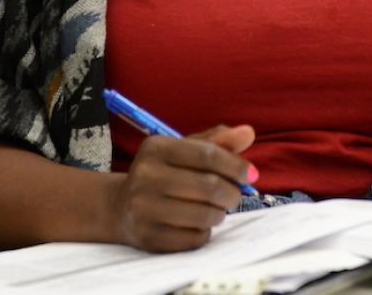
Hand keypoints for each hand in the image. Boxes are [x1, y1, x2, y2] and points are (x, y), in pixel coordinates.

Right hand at [110, 124, 255, 251]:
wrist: (120, 207)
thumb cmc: (163, 173)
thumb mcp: (184, 151)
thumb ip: (217, 142)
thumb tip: (248, 133)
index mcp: (156, 147)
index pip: (207, 154)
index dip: (235, 164)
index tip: (251, 174)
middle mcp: (145, 176)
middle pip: (208, 186)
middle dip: (232, 192)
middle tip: (235, 195)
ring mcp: (144, 208)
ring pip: (204, 214)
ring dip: (220, 213)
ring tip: (216, 208)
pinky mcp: (149, 237)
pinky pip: (194, 238)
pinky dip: (205, 231)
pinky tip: (197, 223)